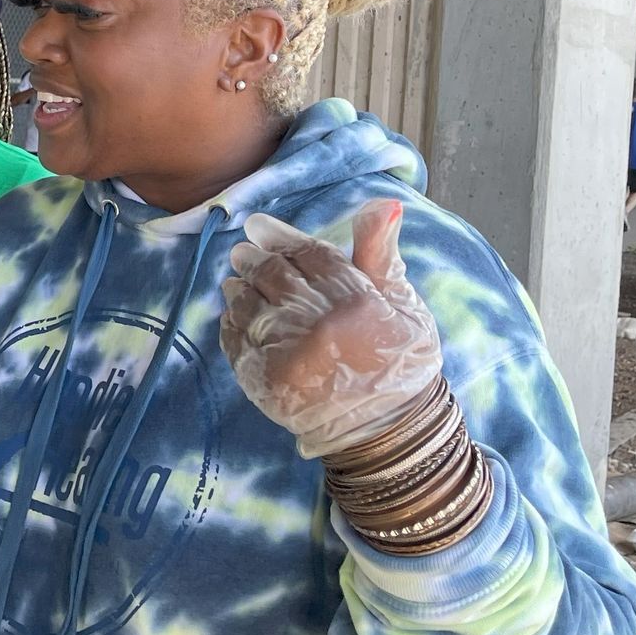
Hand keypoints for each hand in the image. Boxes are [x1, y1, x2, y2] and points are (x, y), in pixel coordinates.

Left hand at [220, 202, 441, 459]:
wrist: (388, 432)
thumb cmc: (400, 361)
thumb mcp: (404, 305)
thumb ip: (381, 254)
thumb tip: (383, 202)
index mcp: (357, 303)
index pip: (310, 257)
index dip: (283, 239)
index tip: (259, 228)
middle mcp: (319, 327)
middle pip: (276, 278)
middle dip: (256, 261)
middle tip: (243, 253)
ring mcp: (290, 357)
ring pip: (252, 307)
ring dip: (239, 290)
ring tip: (235, 282)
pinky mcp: (268, 384)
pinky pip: (238, 343)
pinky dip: (231, 325)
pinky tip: (233, 315)